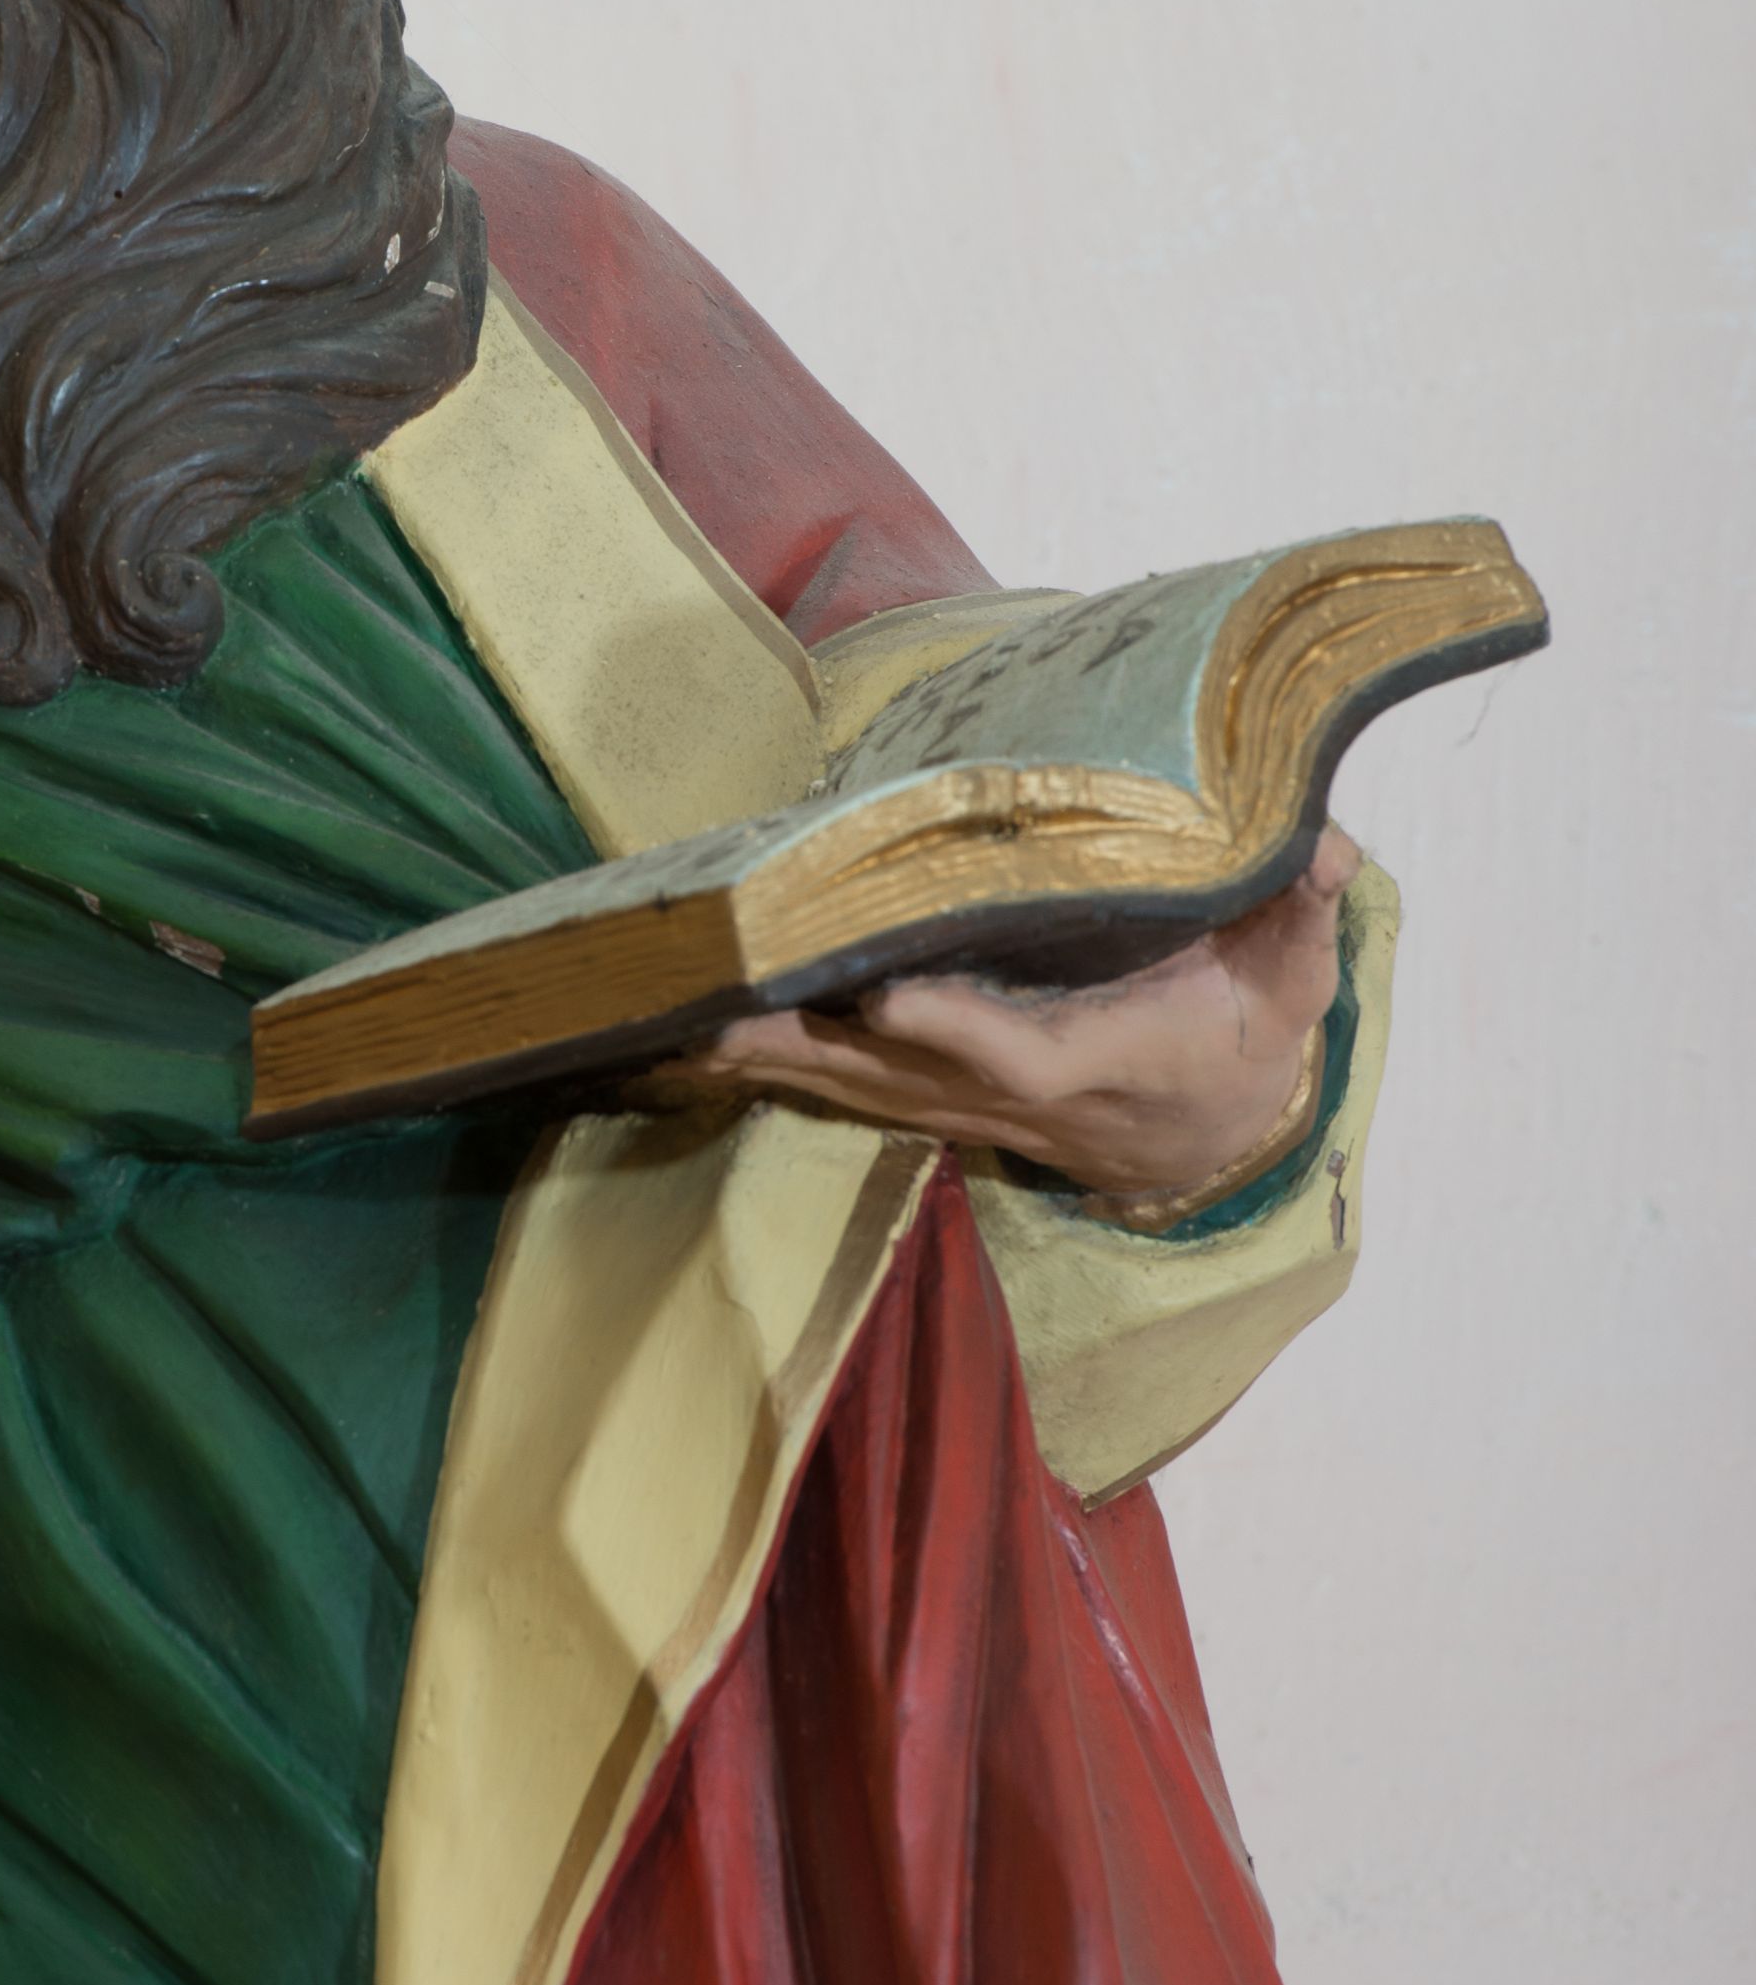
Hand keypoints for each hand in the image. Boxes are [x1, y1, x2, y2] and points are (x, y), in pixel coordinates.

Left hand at [638, 826, 1358, 1204]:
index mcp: (1094, 1059)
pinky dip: (758, 1063)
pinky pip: (829, 1085)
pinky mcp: (923, 1098)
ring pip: (843, 1086)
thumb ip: (1297, 912)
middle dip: (803, 1045)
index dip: (955, 1031)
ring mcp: (955, 1104)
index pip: (1017, 1053)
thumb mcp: (1290, 981)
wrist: (1207, 1142)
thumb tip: (1319, 842)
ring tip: (664, 1020)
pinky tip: (676, 1040)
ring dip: (758, 1058)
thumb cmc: (1241, 1040)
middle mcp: (1005, 1092)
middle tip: (712, 1007)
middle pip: (890, 1077)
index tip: (889, 996)